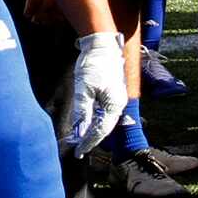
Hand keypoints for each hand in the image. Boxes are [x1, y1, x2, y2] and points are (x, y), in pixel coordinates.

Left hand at [55, 29, 128, 153]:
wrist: (102, 44)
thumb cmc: (94, 65)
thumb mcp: (84, 88)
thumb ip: (82, 110)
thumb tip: (80, 130)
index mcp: (114, 104)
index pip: (101, 130)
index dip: (89, 142)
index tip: (78, 152)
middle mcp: (118, 103)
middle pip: (105, 127)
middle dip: (91, 138)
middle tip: (78, 149)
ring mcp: (116, 98)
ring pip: (104, 120)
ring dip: (92, 130)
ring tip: (80, 140)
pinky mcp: (112, 93)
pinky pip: (104, 112)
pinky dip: (94, 120)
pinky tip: (86, 124)